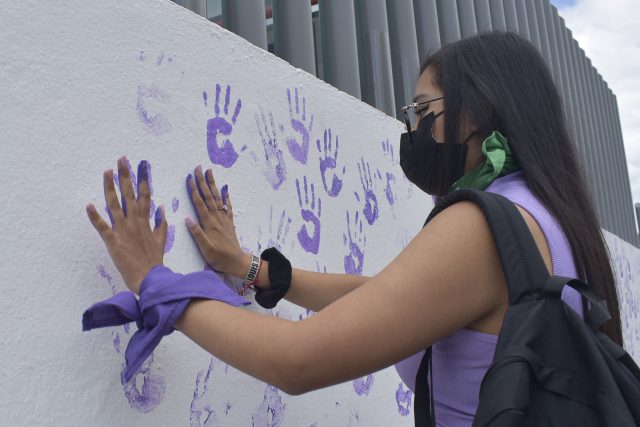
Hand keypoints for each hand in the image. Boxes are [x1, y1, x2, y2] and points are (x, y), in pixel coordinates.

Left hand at [86, 156, 167, 293]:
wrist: (150, 278)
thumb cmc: (154, 261)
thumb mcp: (161, 240)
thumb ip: (161, 224)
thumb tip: (162, 209)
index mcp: (146, 221)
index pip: (145, 196)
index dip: (142, 180)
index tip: (140, 167)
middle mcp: (134, 222)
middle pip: (129, 194)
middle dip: (125, 176)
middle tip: (121, 160)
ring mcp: (123, 230)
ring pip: (115, 205)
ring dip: (110, 188)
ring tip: (107, 172)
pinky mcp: (113, 241)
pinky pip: (102, 226)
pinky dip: (95, 216)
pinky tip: (89, 205)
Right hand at [184, 166, 248, 278]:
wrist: (237, 262)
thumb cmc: (219, 257)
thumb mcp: (205, 248)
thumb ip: (197, 233)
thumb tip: (187, 218)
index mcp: (209, 223)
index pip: (199, 203)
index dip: (193, 190)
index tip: (189, 177)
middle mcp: (216, 218)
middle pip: (208, 196)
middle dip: (202, 181)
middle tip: (198, 167)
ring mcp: (224, 219)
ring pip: (218, 198)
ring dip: (213, 185)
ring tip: (210, 172)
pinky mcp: (229, 223)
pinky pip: (228, 207)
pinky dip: (226, 197)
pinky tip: (225, 189)